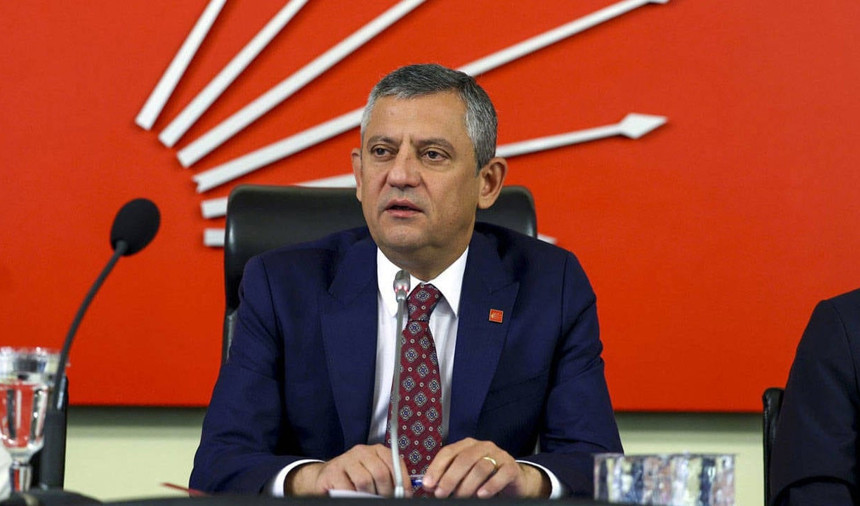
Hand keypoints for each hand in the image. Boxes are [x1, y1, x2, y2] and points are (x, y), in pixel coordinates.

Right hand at [285, 444, 412, 496]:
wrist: (327, 476)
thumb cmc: (354, 477)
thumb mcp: (374, 474)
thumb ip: (389, 478)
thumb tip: (405, 492)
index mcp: (377, 450)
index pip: (395, 463)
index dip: (402, 481)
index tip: (405, 494)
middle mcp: (362, 451)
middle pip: (381, 473)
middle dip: (385, 492)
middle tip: (383, 499)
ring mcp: (346, 460)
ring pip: (365, 481)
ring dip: (369, 495)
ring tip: (367, 497)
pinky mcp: (332, 472)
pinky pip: (348, 488)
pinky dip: (353, 496)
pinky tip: (353, 495)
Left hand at [420, 438, 549, 497]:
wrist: (514, 480)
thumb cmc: (485, 478)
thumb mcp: (465, 475)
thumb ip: (449, 478)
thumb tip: (430, 487)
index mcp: (467, 445)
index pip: (448, 452)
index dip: (436, 468)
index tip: (428, 484)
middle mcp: (482, 447)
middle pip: (463, 459)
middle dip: (450, 478)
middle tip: (442, 494)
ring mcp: (498, 455)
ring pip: (481, 467)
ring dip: (468, 485)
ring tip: (461, 498)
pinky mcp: (511, 467)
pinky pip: (501, 474)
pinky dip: (490, 486)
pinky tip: (481, 495)